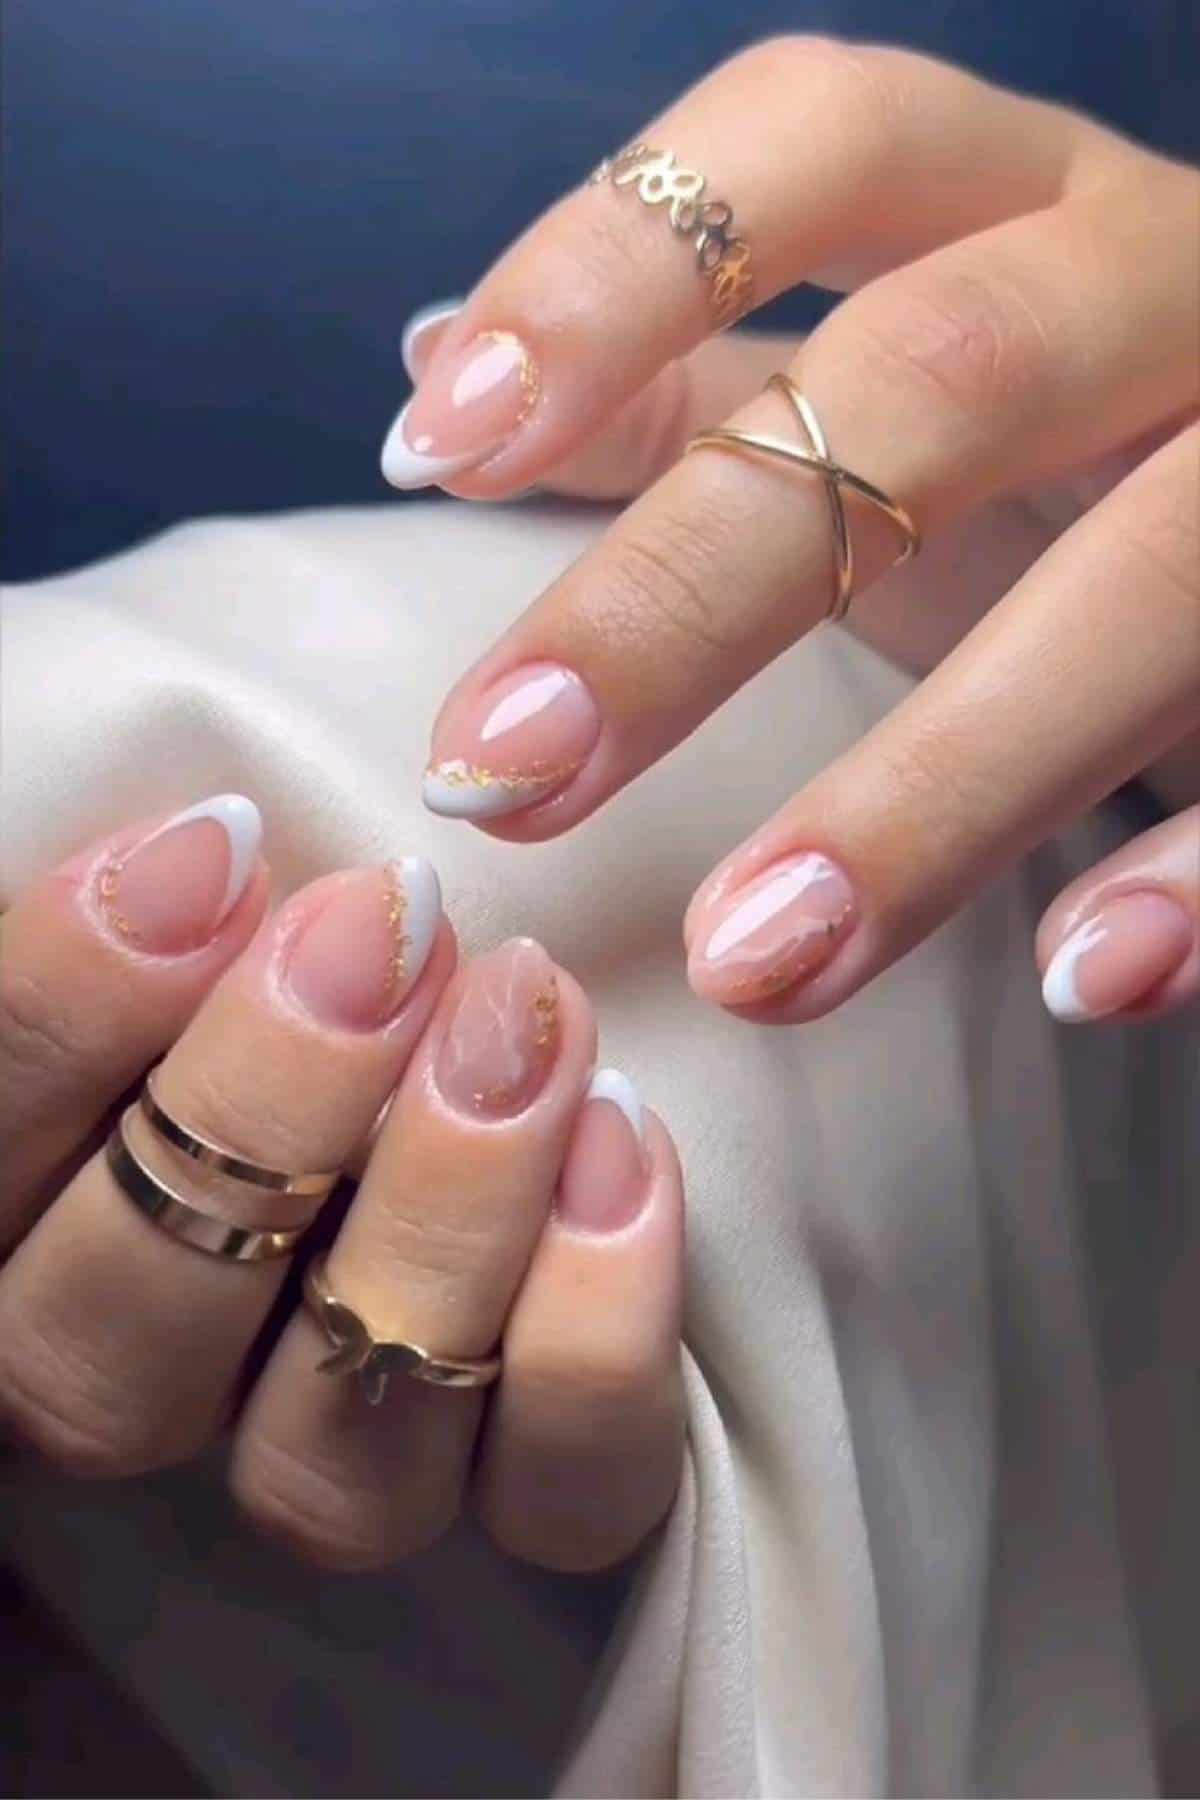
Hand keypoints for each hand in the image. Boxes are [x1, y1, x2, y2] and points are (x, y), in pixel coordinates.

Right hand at [0, 797, 682, 1570]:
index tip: (214, 853)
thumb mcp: (203, 934)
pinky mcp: (512, 1488)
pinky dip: (594, 1340)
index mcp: (18, 1231)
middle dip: (264, 1125)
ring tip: (526, 1028)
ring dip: (441, 1232)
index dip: (73, 1013)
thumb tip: (209, 860)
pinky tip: (619, 1144)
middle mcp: (136, 1382)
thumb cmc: (290, 970)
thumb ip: (162, 928)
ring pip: (334, 1475)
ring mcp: (321, 1459)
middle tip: (389, 939)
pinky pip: (554, 1495)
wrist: (466, 1073)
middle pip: (112, 1359)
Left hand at [385, 38, 1198, 1026]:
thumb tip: (431, 365)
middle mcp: (1170, 283)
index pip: (819, 139)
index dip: (619, 272)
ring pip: (1150, 579)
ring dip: (940, 788)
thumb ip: (685, 380)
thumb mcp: (889, 395)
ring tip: (755, 959)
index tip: (438, 443)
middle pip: (945, 376)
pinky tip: (1084, 980)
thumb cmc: (1075, 452)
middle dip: (704, 585)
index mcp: (1019, 198)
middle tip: (508, 772)